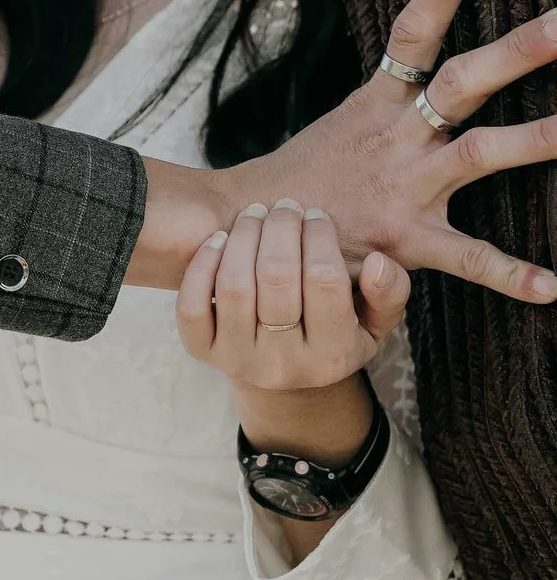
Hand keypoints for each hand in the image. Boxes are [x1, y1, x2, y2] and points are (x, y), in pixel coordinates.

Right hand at [135, 0, 556, 301]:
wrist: (246, 235)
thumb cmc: (303, 180)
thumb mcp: (345, 126)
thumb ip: (392, 99)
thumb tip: (425, 60)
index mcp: (378, 103)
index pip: (412, 30)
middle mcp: (397, 137)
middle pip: (465, 80)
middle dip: (521, 50)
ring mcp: (405, 186)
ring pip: (480, 153)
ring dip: (538, 139)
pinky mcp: (406, 241)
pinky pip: (466, 257)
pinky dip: (510, 273)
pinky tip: (554, 286)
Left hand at [175, 200, 403, 458]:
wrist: (284, 373)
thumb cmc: (336, 334)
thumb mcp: (375, 322)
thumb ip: (388, 293)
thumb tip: (377, 262)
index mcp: (333, 356)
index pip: (325, 280)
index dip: (319, 238)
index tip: (316, 214)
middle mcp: (283, 365)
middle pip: (276, 278)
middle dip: (280, 230)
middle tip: (284, 206)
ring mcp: (238, 360)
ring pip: (234, 286)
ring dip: (243, 237)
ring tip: (255, 213)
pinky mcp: (202, 353)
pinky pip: (191, 305)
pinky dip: (202, 265)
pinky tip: (220, 238)